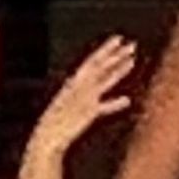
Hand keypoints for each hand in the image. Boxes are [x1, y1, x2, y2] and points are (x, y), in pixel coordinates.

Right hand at [29, 36, 136, 159]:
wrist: (46, 137)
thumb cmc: (54, 123)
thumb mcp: (65, 103)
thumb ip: (76, 94)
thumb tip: (82, 86)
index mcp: (73, 83)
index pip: (92, 61)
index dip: (106, 50)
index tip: (118, 40)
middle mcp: (78, 87)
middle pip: (100, 66)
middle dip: (116, 55)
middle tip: (132, 45)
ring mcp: (83, 99)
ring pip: (103, 80)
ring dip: (118, 69)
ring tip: (132, 60)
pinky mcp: (87, 113)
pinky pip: (103, 107)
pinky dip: (114, 104)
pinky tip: (126, 100)